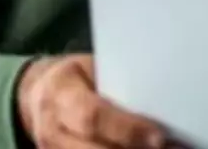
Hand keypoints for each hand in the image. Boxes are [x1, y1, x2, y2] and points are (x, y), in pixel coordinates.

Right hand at [16, 53, 176, 147]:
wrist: (38, 93)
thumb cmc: (76, 75)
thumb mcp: (91, 67)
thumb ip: (117, 83)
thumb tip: (160, 92)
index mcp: (61, 93)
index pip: (93, 116)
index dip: (126, 129)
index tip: (159, 136)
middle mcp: (52, 128)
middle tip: (169, 148)